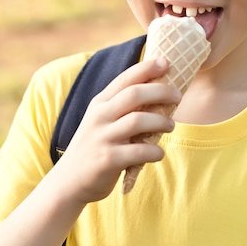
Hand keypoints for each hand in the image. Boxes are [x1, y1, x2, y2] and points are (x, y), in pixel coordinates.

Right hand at [56, 58, 179, 204]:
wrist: (68, 182)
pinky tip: (159, 153)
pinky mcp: (108, 160)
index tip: (166, 62)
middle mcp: (100, 116)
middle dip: (161, 91)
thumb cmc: (94, 147)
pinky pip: (140, 151)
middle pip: (134, 94)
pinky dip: (155, 151)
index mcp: (100, 103)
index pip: (125, 79)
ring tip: (171, 126)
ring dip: (161, 121)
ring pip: (139, 121)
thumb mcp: (101, 121)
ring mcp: (103, 137)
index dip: (147, 68)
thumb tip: (158, 90)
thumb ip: (122, 106)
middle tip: (178, 95)